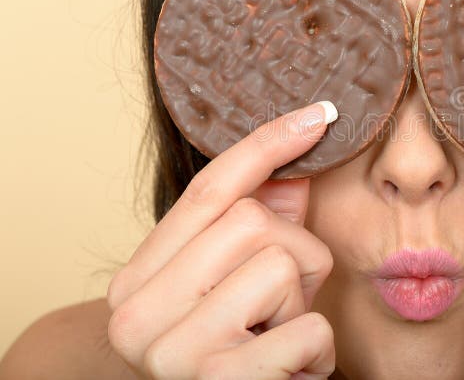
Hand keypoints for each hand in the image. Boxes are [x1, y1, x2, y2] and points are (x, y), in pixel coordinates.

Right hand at [106, 101, 337, 378]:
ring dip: (303, 302)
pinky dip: (317, 347)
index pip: (209, 190)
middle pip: (254, 221)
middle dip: (294, 255)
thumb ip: (262, 220)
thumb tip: (300, 153)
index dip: (269, 144)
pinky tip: (291, 368)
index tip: (322, 113)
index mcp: (137, 279)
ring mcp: (174, 353)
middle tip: (280, 302)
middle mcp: (138, 313)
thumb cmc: (236, 351)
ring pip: (283, 263)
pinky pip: (308, 325)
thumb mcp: (239, 284)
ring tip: (278, 336)